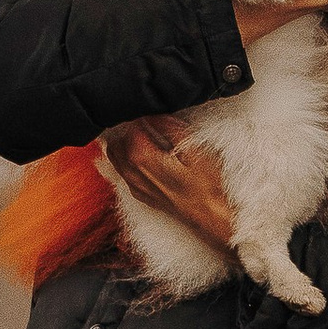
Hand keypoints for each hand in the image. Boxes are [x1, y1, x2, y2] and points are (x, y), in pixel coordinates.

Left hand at [104, 116, 237, 255]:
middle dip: (128, 130)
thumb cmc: (208, 184)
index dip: (139, 118)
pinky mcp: (141, 194)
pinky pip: (124, 172)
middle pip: (116, 144)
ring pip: (115, 159)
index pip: (128, 130)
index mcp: (144, 160)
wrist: (211, 216)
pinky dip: (127, 160)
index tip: (151, 112)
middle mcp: (133, 175)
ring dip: (125, 144)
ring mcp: (135, 187)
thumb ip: (170, 129)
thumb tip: (153, 114)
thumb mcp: (195, 150)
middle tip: (146, 123)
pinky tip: (146, 155)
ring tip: (144, 136)